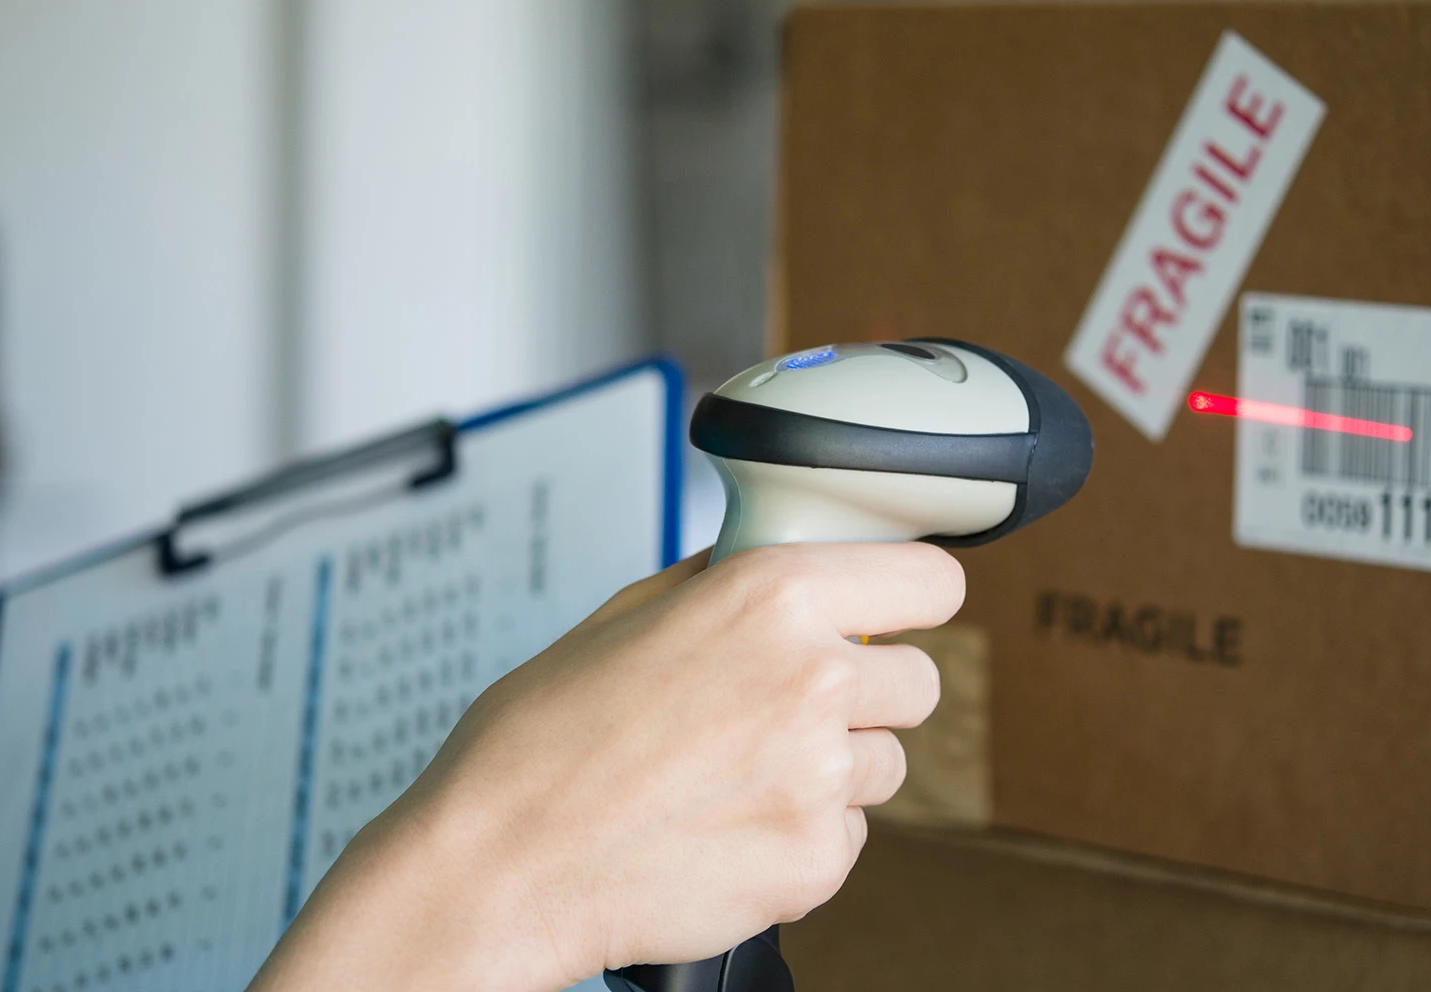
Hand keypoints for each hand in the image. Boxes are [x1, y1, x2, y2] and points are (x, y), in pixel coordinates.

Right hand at [248, 541, 961, 991]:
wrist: (500, 866)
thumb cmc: (539, 745)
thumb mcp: (626, 616)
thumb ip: (722, 584)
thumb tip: (768, 563)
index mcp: (770, 597)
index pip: (930, 580)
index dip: (911, 599)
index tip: (898, 613)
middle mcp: (812, 679)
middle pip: (921, 681)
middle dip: (867, 697)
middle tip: (788, 713)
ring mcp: (821, 777)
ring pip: (886, 764)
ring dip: (834, 772)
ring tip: (736, 778)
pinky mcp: (817, 860)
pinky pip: (848, 838)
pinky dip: (801, 838)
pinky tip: (726, 828)